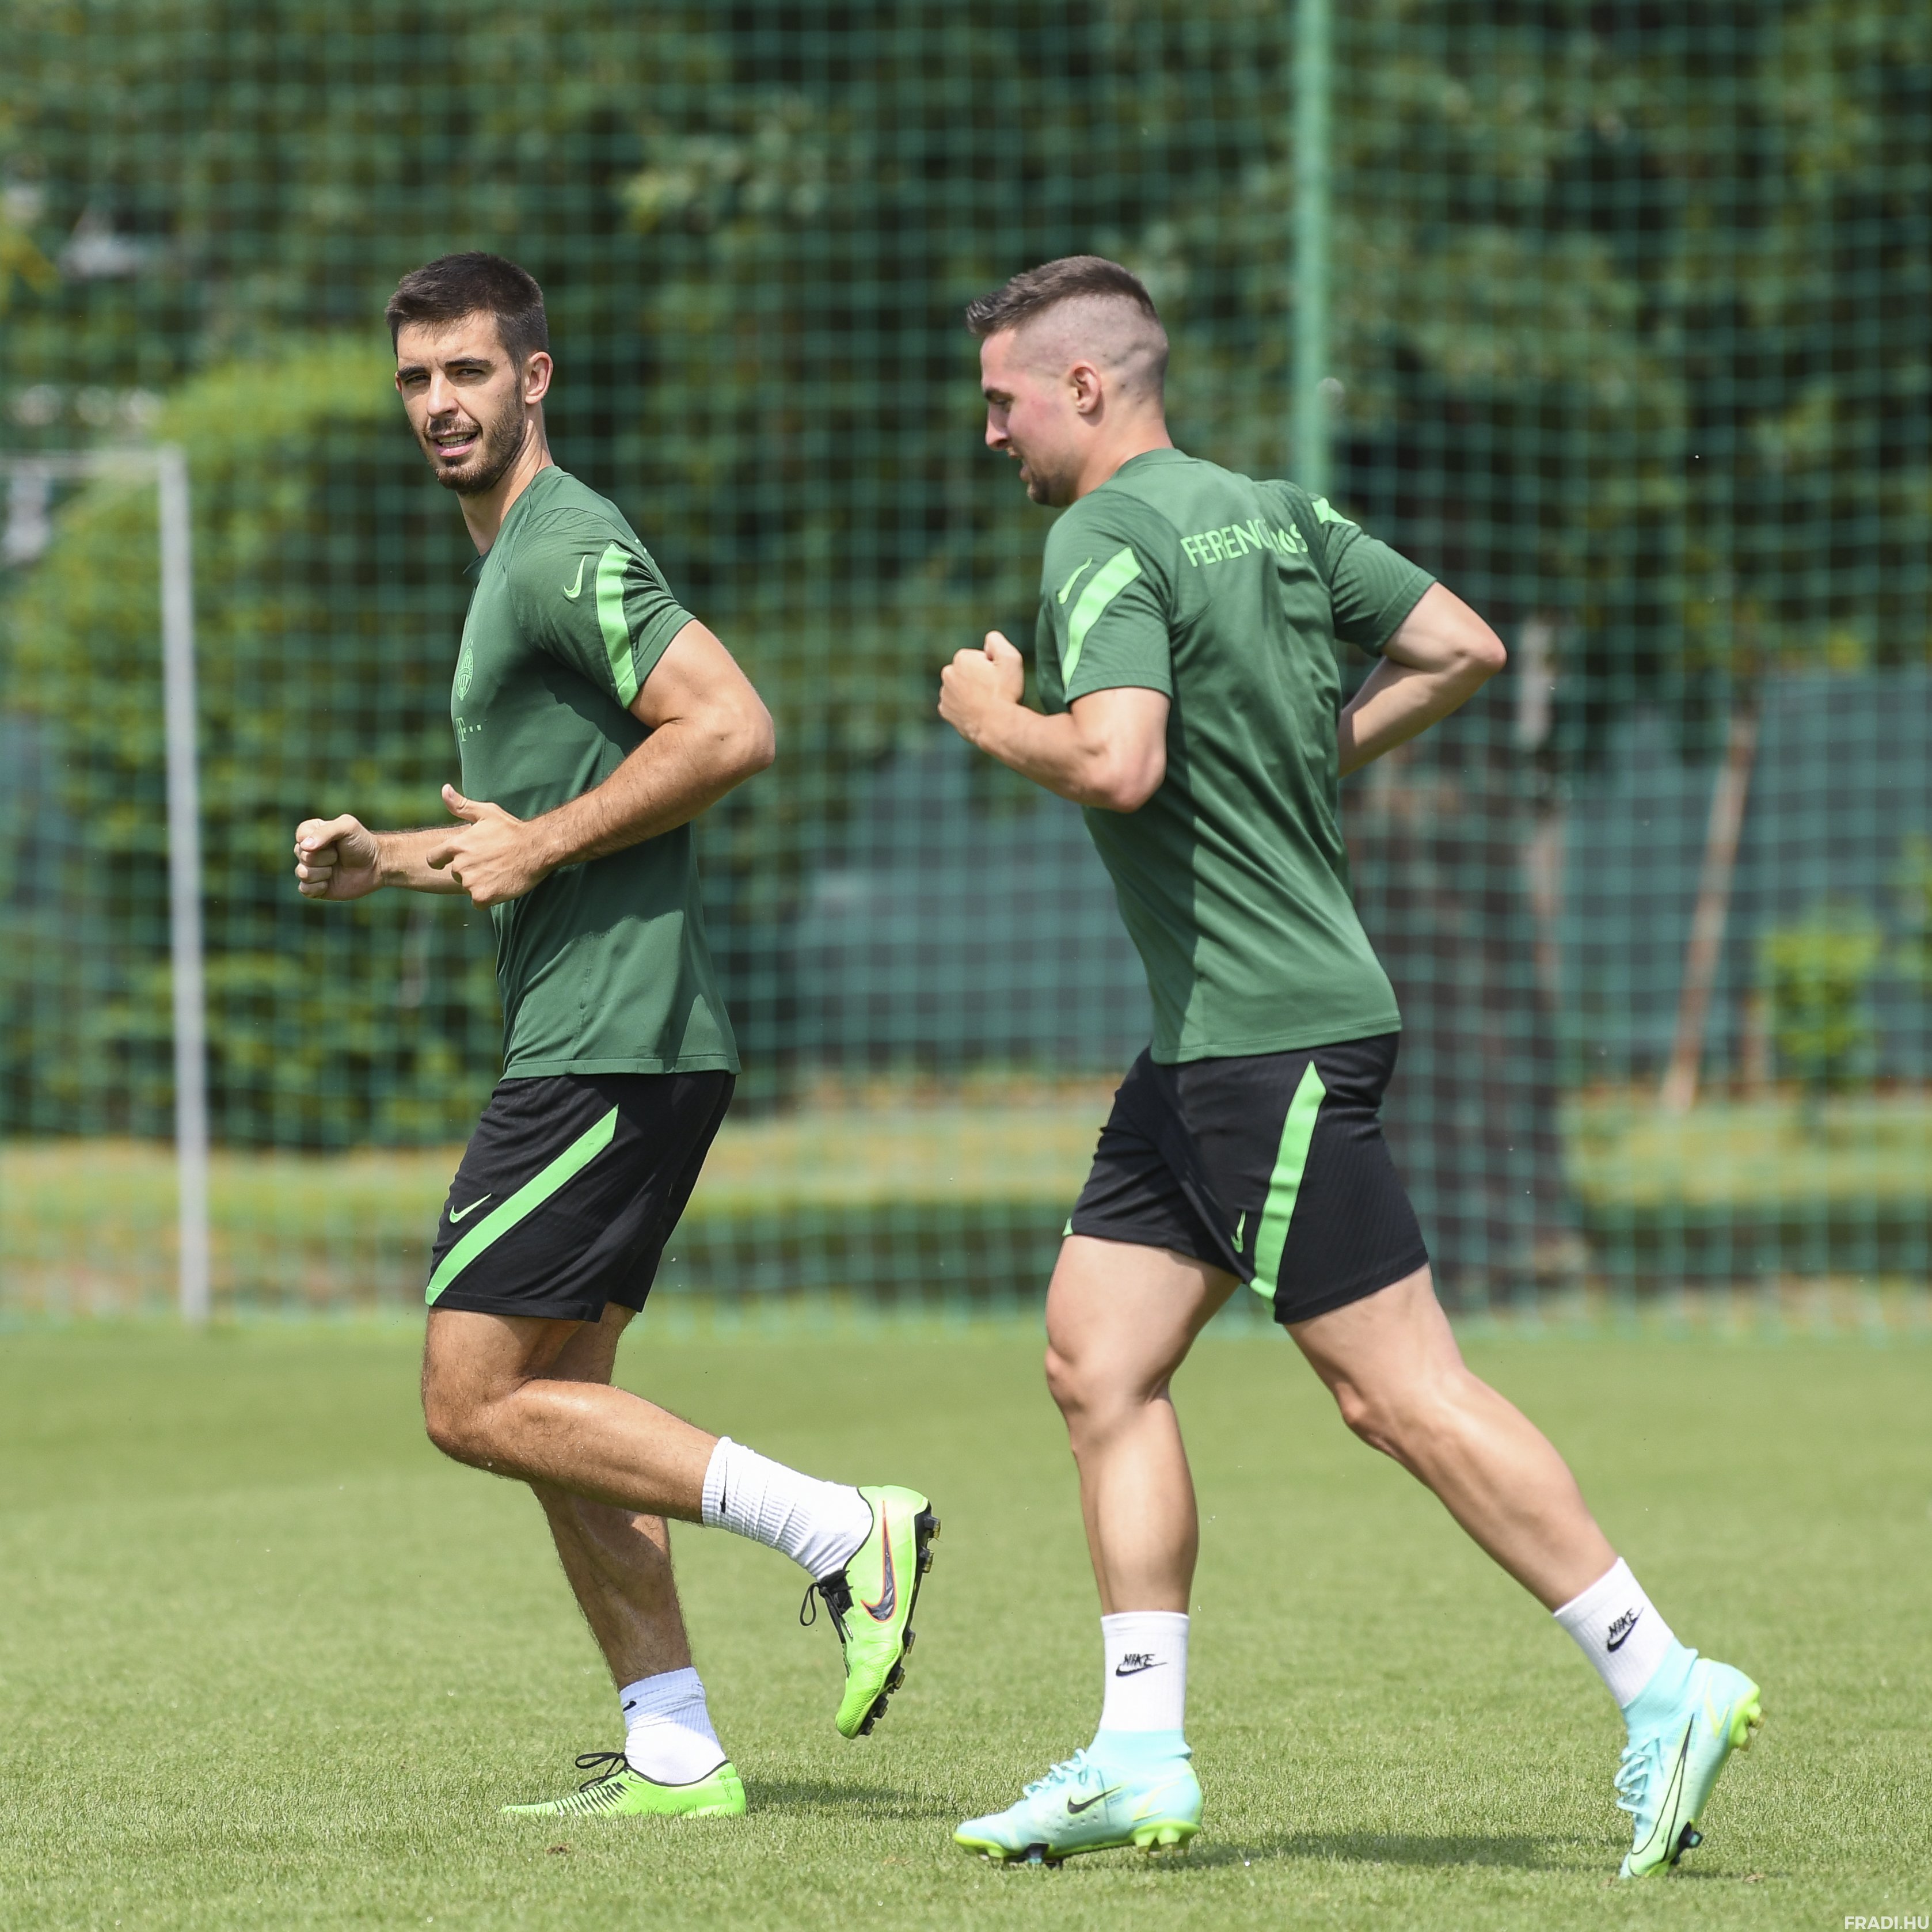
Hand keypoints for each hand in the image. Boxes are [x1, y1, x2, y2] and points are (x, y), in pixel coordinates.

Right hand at [294, 814, 381, 900]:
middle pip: (302, 855)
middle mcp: (307, 851)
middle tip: (339, 856)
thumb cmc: (362, 843)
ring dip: (323, 872)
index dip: (318, 841)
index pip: (301, 836)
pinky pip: (304, 889)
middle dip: (325, 857)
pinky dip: (318, 887)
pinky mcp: (314, 887)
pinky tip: (330, 883)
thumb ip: (325, 832)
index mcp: (311, 832)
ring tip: (336, 868)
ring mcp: (310, 869)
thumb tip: (305, 847)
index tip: (335, 842)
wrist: (376, 866)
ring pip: (302, 873)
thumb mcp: (347, 827)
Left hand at [425, 785, 551, 906]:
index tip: (449, 862)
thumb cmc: (512, 829)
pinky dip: (488, 898)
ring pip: (468, 888)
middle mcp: (460, 864)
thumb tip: (444, 789)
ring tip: (499, 873)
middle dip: (470, 871)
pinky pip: (478, 902)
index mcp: (457, 845)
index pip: (433, 859)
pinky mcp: (483, 896)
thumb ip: (460, 805)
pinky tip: (501, 886)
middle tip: (491, 864)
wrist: (536, 848)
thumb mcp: (486, 813)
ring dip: (480, 884)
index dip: (441, 861)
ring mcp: (471, 882)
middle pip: (457, 874)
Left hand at [939, 631, 1027, 746]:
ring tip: (986, 704)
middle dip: (979, 679)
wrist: (997, 726)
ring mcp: (944, 694)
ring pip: (961, 688)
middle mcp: (947, 673)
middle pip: (968, 672)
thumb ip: (997, 641)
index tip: (999, 679)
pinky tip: (977, 713)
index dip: (992, 668)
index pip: (978, 658)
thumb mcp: (1010, 658)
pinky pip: (955, 704)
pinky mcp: (945, 711)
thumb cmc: (1005, 692)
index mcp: (961, 658)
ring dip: (971, 693)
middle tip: (994, 692)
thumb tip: (987, 640)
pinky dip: (965, 707)